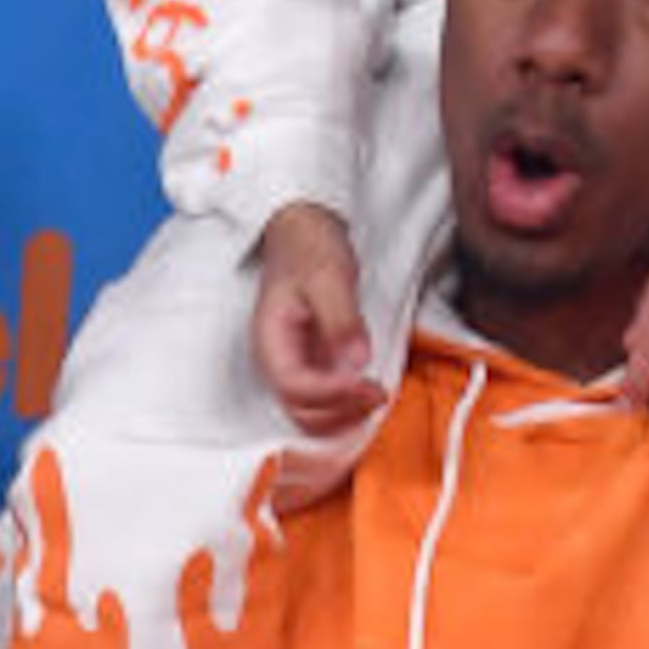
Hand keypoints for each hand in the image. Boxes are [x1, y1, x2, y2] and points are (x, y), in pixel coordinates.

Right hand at [251, 200, 377, 425]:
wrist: (303, 232)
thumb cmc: (309, 249)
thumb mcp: (329, 277)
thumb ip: (342, 320)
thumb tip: (358, 361)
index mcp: (271, 340)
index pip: (295, 387)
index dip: (332, 393)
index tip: (368, 383)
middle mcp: (278, 361)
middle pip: (300, 412)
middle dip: (340, 412)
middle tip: (378, 393)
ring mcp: (294, 365)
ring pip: (311, 415)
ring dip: (344, 417)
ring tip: (376, 395)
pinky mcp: (311, 365)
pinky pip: (324, 403)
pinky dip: (346, 408)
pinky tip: (368, 393)